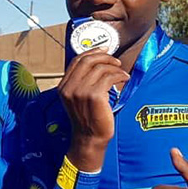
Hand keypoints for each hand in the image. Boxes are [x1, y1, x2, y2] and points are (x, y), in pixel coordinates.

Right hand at [58, 49, 129, 170]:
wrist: (89, 138)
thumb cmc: (88, 119)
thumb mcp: (78, 99)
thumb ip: (81, 82)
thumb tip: (98, 63)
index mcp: (63, 87)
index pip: (76, 61)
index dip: (92, 52)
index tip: (104, 50)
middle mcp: (68, 87)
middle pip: (87, 61)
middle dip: (104, 57)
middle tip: (116, 61)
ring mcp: (80, 91)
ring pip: (99, 68)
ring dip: (114, 68)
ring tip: (122, 74)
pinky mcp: (94, 96)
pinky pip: (108, 77)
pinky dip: (119, 75)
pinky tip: (124, 79)